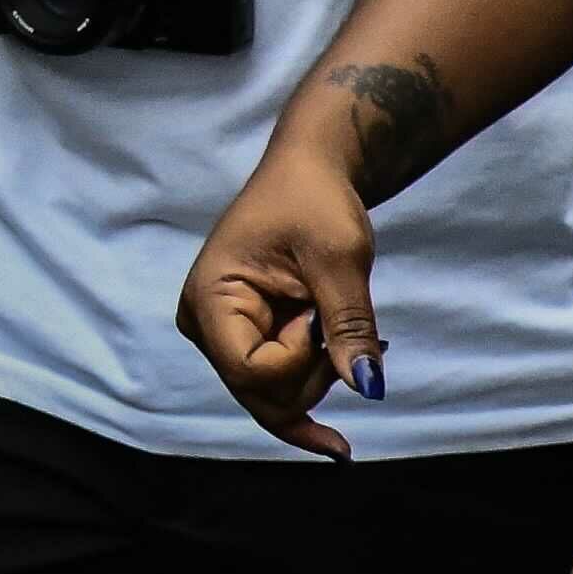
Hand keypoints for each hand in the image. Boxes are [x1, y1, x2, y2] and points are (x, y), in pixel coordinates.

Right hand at [181, 128, 386, 456]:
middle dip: (315, 380)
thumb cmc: (314, 202)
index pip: (250, 371)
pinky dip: (316, 382)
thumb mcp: (339, 259)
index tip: (320, 315)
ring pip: (272, 398)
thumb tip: (368, 389)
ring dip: (322, 378)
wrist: (308, 175)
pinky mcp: (244, 338)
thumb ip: (348, 325)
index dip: (300, 361)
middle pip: (259, 395)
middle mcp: (204, 323)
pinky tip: (345, 370)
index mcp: (209, 296)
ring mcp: (222, 334)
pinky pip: (277, 386)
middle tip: (360, 338)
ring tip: (358, 336)